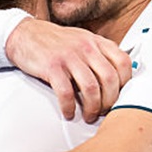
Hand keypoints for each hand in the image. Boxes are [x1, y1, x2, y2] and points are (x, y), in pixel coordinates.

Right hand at [4, 16, 131, 122]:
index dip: (125, 83)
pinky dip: (70, 107)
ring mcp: (69, 56)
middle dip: (110, 101)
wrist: (25, 34)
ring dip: (92, 108)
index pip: (123, 62)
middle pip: (110, 79)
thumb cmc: (55, 42)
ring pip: (91, 88)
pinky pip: (66, 93)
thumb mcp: (83, 40)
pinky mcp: (52, 67)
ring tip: (89, 116)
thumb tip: (117, 78)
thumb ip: (100, 54)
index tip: (120, 96)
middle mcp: (86, 47)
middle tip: (104, 111)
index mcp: (96, 42)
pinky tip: (69, 112)